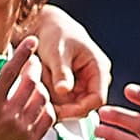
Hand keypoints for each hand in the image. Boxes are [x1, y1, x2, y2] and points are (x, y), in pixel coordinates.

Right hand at [0, 38, 54, 139]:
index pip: (11, 71)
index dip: (23, 52)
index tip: (32, 40)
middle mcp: (9, 116)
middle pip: (32, 82)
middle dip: (34, 67)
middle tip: (32, 63)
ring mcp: (22, 130)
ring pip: (43, 99)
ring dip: (40, 87)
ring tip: (34, 84)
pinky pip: (48, 118)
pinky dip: (47, 107)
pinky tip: (38, 104)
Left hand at [33, 5, 110, 120]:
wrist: (44, 26)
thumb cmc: (54, 33)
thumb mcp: (57, 52)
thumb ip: (61, 72)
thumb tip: (64, 90)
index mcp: (99, 68)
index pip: (97, 100)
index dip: (78, 110)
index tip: (58, 112)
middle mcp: (94, 78)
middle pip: (82, 106)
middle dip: (62, 106)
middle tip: (42, 100)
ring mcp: (83, 84)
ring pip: (69, 106)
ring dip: (53, 101)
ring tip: (41, 82)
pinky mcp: (71, 88)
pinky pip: (60, 101)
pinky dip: (49, 97)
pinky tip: (41, 84)